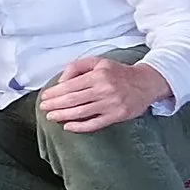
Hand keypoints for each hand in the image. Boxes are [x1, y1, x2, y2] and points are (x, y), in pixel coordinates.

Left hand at [38, 57, 169, 132]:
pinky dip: (79, 127)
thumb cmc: (118, 72)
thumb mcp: (98, 62)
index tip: (45, 97)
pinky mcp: (116, 116)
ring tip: (51, 117)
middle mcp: (104, 89)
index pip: (70, 86)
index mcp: (98, 75)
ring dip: (63, 115)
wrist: (145, 82)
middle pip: (73, 100)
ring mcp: (110, 104)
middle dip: (55, 105)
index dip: (55, 93)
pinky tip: (68, 126)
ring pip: (81, 112)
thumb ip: (77, 67)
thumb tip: (61, 81)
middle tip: (44, 108)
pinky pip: (94, 124)